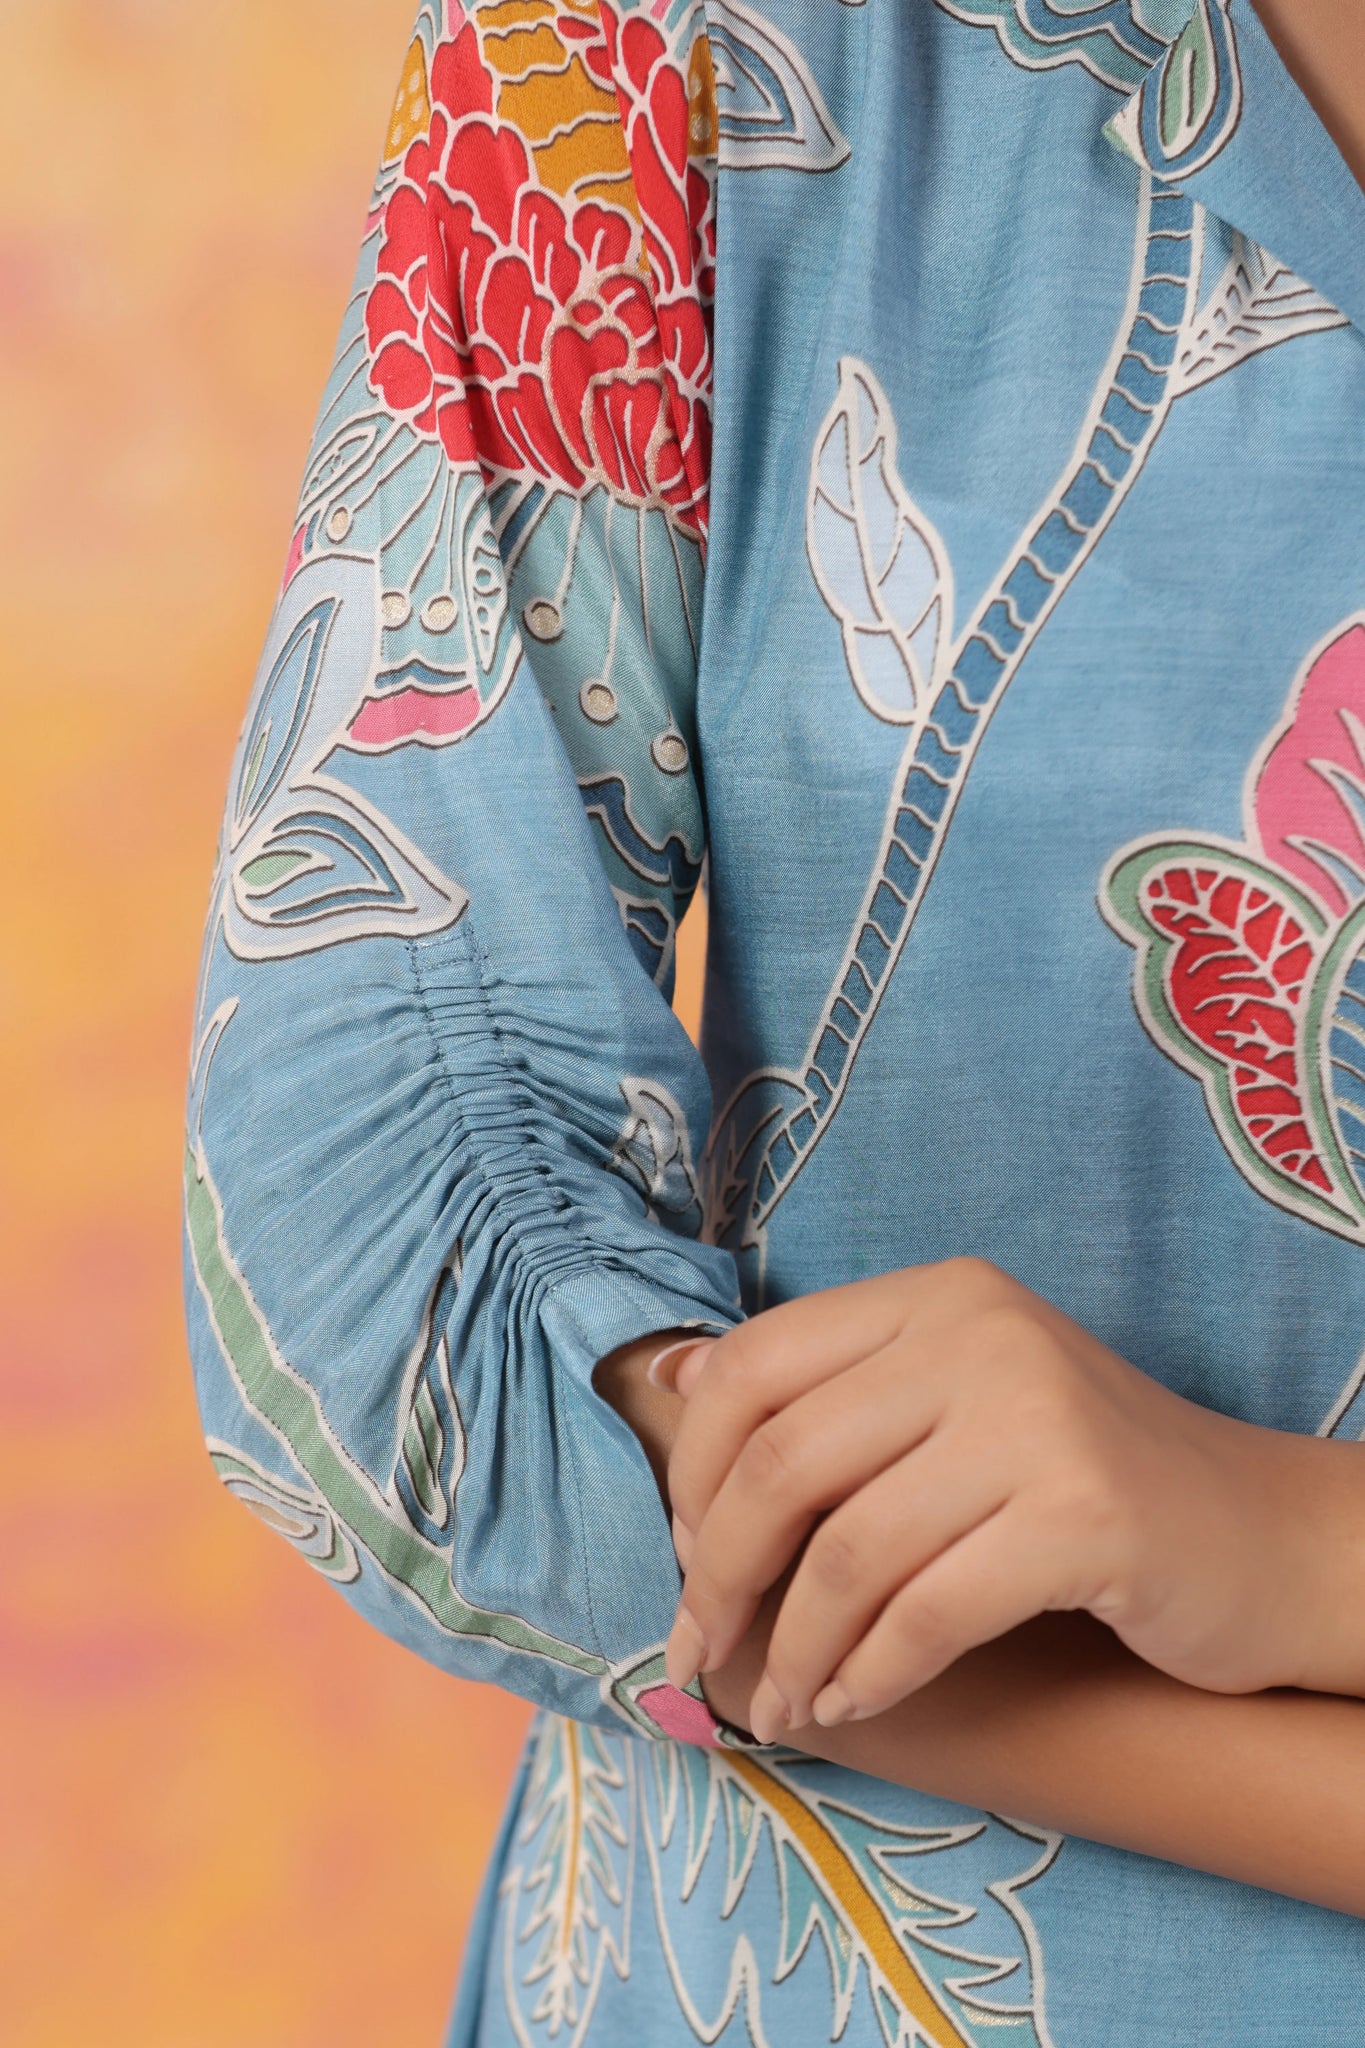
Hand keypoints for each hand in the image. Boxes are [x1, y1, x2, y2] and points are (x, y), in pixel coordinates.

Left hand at [655, 1260, 1364, 1742]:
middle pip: (785, 1460)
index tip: (682, 1554)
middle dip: (719, 1572)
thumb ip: (833, 1394)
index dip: (695, 1469)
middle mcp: (981, 1333)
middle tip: (698, 1652)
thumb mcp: (955, 1402)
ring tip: (781, 1704)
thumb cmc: (1078, 1482)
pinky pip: (928, 1611)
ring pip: (848, 1550)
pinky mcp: (1085, 1514)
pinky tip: (853, 1700)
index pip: (757, 1362)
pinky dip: (872, 1670)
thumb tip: (672, 1380)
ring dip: (794, 1648)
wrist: (1258, 1537)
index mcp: (935, 1295)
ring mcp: (1037, 1418)